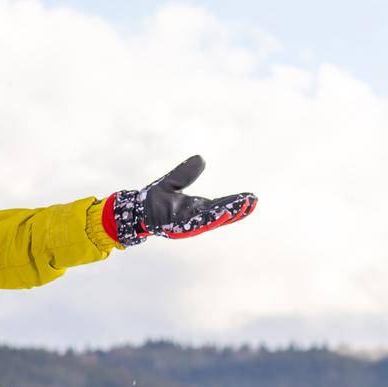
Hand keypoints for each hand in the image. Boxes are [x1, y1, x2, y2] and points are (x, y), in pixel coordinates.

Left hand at [104, 155, 256, 246]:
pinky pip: (194, 224)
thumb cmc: (153, 200)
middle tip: (253, 202)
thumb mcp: (171, 182)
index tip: (251, 198)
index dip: (235, 202)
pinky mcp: (177, 228)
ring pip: (211, 221)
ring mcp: (187, 224)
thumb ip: (185, 173)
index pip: (220, 205)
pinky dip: (208, 220)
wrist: (134, 211)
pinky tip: (220, 215)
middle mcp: (195, 217)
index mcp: (197, 208)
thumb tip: (201, 158)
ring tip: (242, 207)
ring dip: (226, 215)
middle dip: (236, 209)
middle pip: (220, 214)